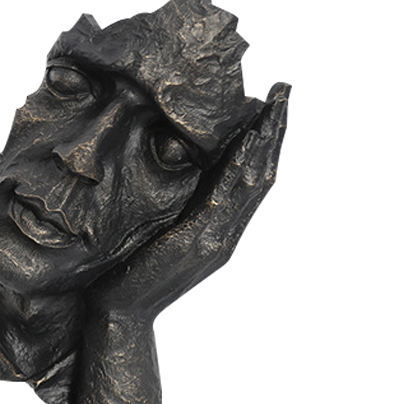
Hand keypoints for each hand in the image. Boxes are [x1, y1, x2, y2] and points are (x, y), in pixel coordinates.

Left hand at [87, 82, 289, 320]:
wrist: (119, 312)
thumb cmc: (131, 269)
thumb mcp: (160, 227)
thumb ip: (178, 202)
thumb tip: (176, 161)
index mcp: (219, 228)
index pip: (253, 177)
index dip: (266, 139)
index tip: (274, 102)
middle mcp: (225, 233)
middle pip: (262, 175)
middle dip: (273, 131)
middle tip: (285, 91)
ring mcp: (215, 239)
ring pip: (251, 185)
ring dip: (263, 143)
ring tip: (273, 107)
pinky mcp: (196, 244)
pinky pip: (223, 202)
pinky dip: (236, 171)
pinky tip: (243, 146)